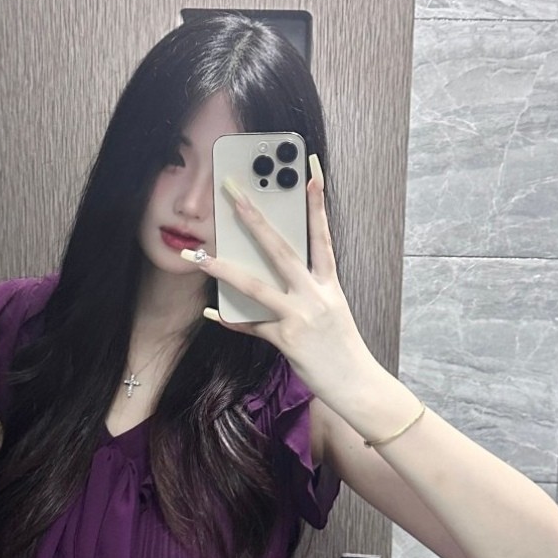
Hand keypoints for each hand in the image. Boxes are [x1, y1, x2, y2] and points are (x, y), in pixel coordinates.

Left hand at [182, 153, 373, 404]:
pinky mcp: (286, 339)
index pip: (322, 236)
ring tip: (199, 255)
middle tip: (234, 193)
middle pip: (280, 249)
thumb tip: (280, 278)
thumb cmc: (343, 349)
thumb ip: (310, 291)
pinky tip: (211, 311)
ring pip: (255, 285)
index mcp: (330, 285)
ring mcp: (300, 316)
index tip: (310, 173)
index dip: (317, 203)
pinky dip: (230, 319)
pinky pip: (251, 326)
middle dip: (254, 219)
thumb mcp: (333, 312)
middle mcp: (315, 294)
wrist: (358, 384)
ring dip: (223, 269)